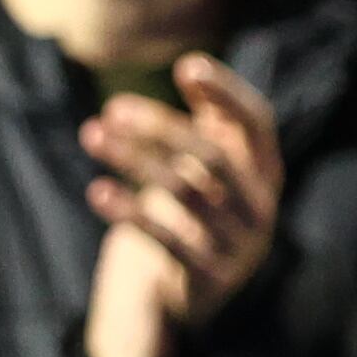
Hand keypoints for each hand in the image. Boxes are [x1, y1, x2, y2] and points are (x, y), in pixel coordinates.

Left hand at [79, 56, 282, 356]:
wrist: (202, 291)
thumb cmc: (203, 208)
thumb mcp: (214, 165)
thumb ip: (209, 119)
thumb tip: (192, 65)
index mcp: (265, 169)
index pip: (257, 122)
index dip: (227, 93)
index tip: (187, 65)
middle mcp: (260, 203)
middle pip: (212, 156)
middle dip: (161, 127)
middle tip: (112, 108)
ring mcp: (239, 242)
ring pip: (184, 193)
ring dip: (134, 160)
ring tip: (91, 134)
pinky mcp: (210, 275)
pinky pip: (168, 240)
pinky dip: (130, 212)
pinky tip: (96, 189)